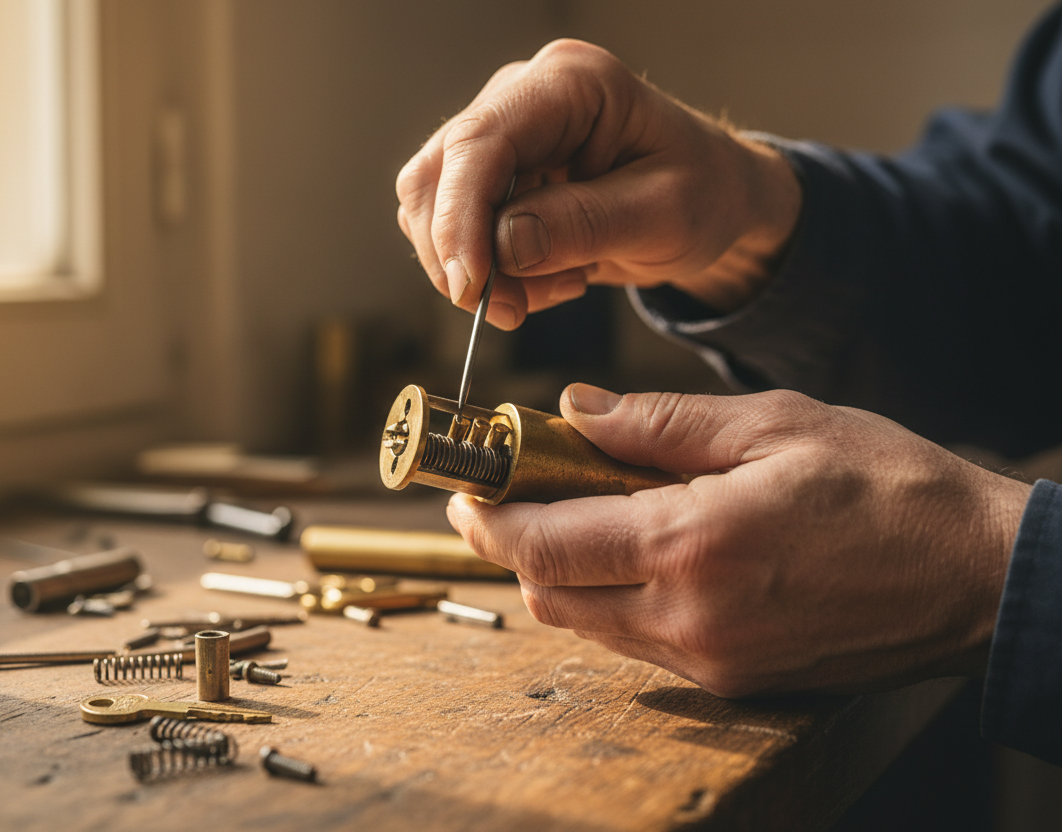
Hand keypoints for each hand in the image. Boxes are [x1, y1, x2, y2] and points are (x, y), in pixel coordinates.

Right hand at [395, 39, 801, 329]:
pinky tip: (547, 278)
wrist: (711, 202)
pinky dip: (490, 273)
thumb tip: (504, 246)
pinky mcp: (492, 178)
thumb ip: (585, 225)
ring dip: (478, 270)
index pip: (480, 142)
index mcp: (572, 84)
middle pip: (438, 174)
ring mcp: (501, 136)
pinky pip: (454, 232)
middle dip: (461, 255)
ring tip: (555, 286)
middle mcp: (522, 97)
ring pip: (432, 208)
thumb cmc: (705, 193)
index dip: (460, 219)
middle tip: (513, 309)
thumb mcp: (666, 215)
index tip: (471, 288)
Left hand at [447, 383, 1031, 695]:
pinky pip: (637, 645)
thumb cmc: (888, 488)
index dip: (489, 519)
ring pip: (587, 626)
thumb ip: (658, 424)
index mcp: (692, 544)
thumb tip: (575, 411)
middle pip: (551, 595)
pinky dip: (612, 600)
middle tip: (513, 495)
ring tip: (577, 514)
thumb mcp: (773, 425)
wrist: (977, 580)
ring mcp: (710, 659)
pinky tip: (635, 553)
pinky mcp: (733, 680)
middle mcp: (689, 617)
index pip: (545, 544)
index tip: (465, 491)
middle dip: (514, 547)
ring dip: (563, 573)